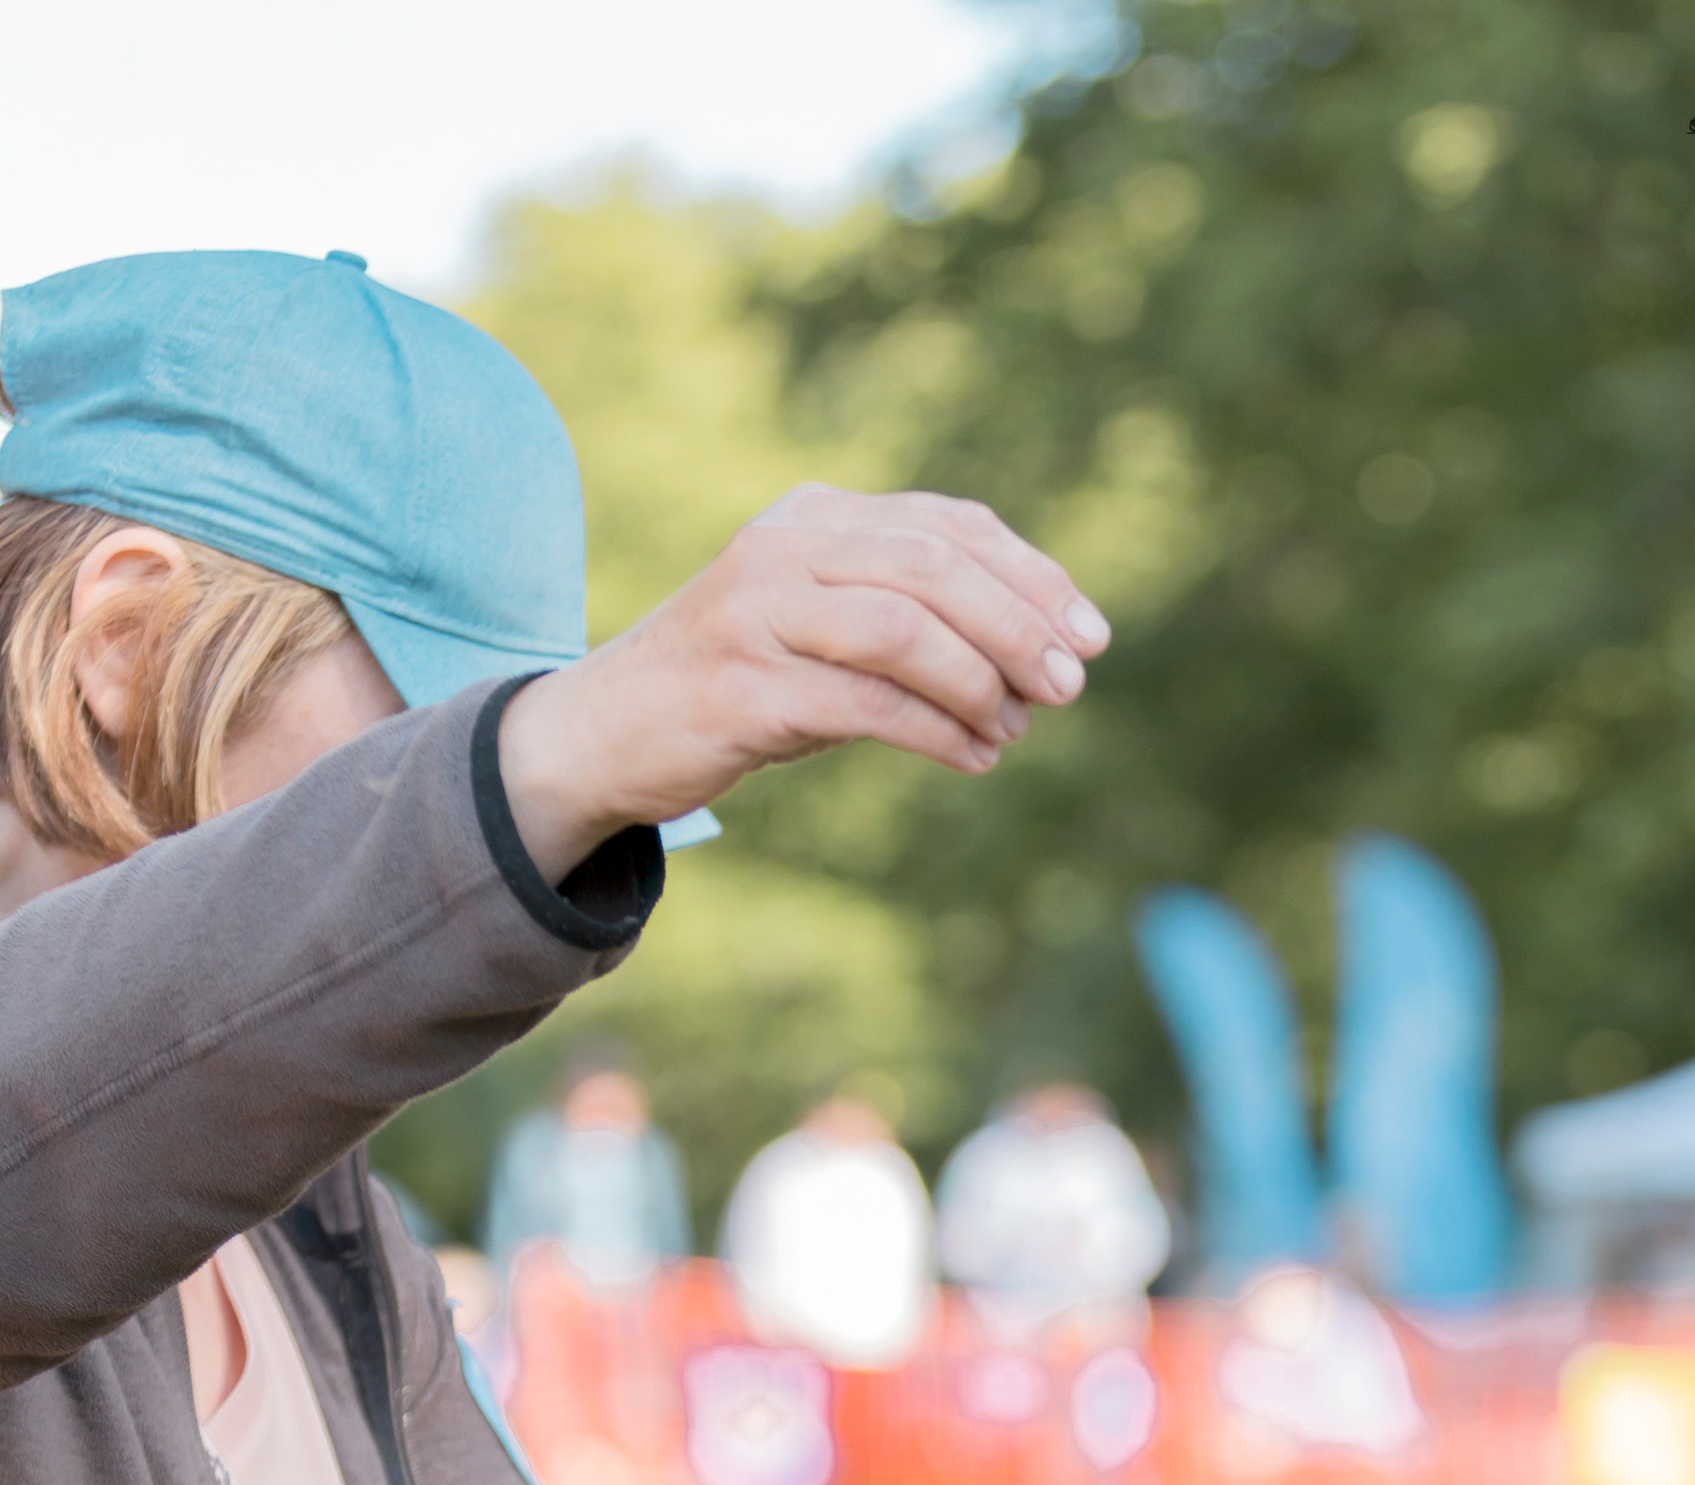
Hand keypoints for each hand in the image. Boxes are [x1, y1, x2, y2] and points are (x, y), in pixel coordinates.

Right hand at [495, 484, 1110, 875]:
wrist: (604, 734)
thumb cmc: (737, 685)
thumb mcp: (822, 627)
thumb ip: (907, 617)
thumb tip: (1040, 651)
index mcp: (813, 517)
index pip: (946, 527)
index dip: (1030, 575)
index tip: (1090, 632)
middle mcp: (782, 548)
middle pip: (933, 568)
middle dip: (1019, 625)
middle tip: (1071, 685)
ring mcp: (756, 614)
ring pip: (903, 630)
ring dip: (981, 682)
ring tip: (1018, 727)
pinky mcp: (743, 689)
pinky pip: (866, 704)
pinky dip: (937, 732)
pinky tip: (976, 757)